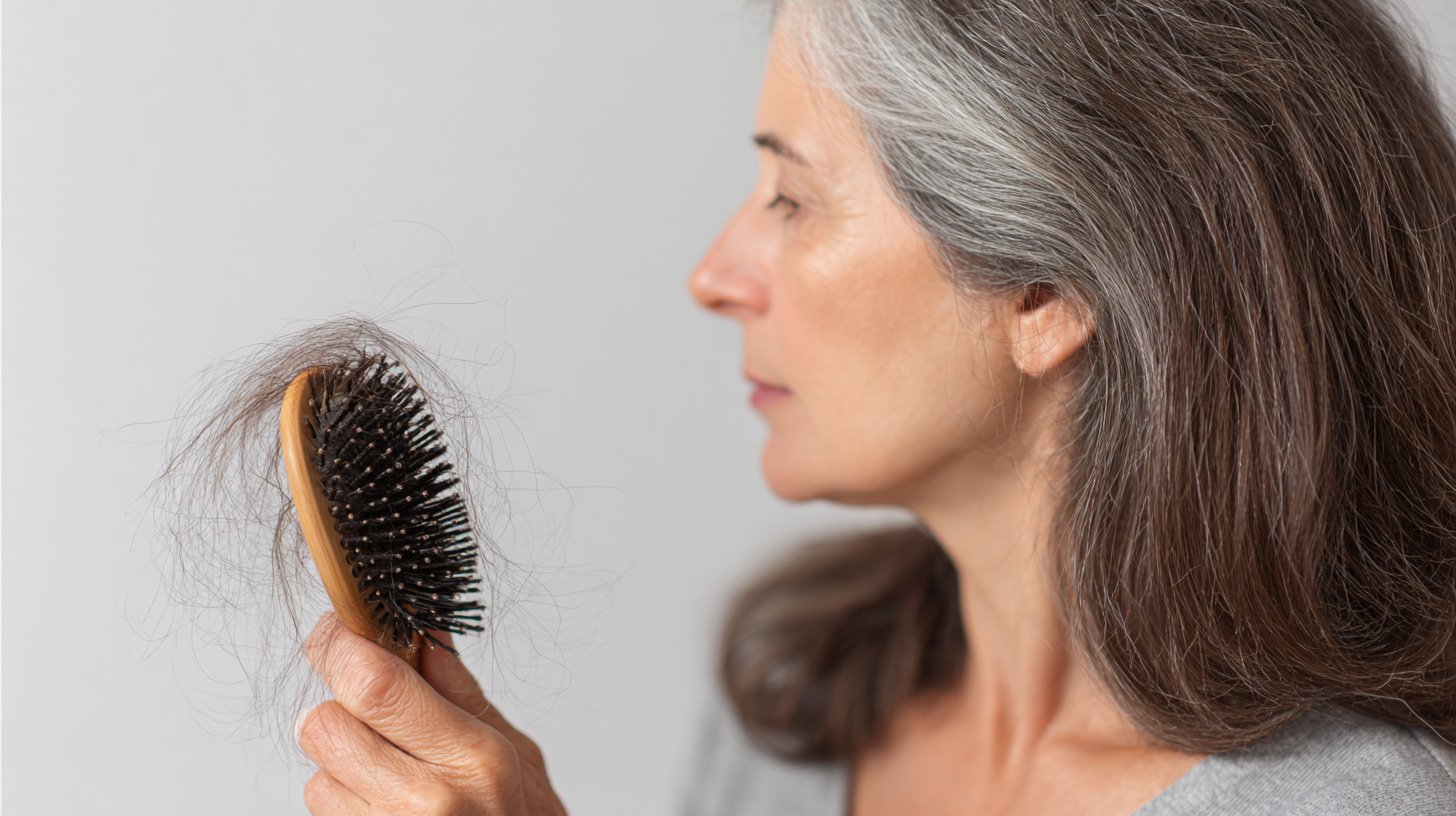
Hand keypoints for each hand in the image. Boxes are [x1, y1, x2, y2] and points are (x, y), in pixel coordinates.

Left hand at [297, 611, 566, 814]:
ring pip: (317, 770)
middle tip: (368, 706)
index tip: (338, 629)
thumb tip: (423, 633)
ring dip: (341, 761)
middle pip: (325, 724)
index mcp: (473, 757)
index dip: (340, 647)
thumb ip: (459, 692)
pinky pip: (322, 809)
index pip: (374, 686)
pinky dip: (344, 798)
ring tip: (391, 772)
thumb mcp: (515, 751)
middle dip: (338, 705)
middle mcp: (427, 800)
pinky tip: (385, 802)